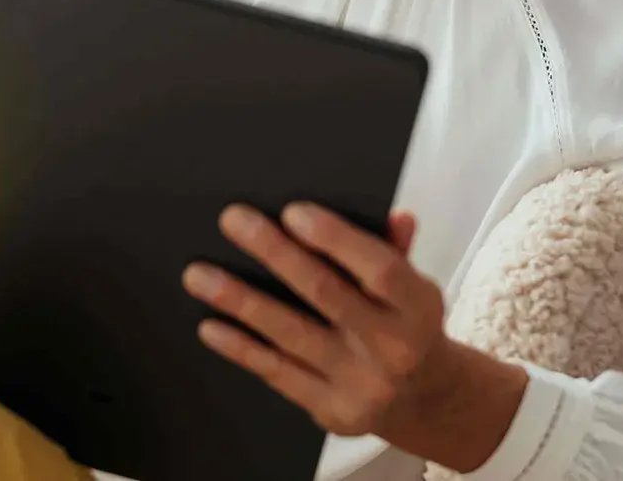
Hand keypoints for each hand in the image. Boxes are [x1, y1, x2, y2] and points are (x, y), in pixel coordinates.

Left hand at [182, 203, 525, 471]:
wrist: (424, 399)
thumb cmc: (406, 324)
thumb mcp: (414, 286)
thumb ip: (396, 250)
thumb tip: (392, 215)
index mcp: (418, 308)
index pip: (380, 269)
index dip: (336, 239)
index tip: (292, 212)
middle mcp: (392, 348)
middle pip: (326, 294)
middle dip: (275, 253)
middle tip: (233, 220)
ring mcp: (360, 384)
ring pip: (291, 335)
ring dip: (240, 301)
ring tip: (198, 275)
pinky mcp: (332, 411)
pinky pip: (278, 373)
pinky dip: (241, 348)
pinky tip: (210, 325)